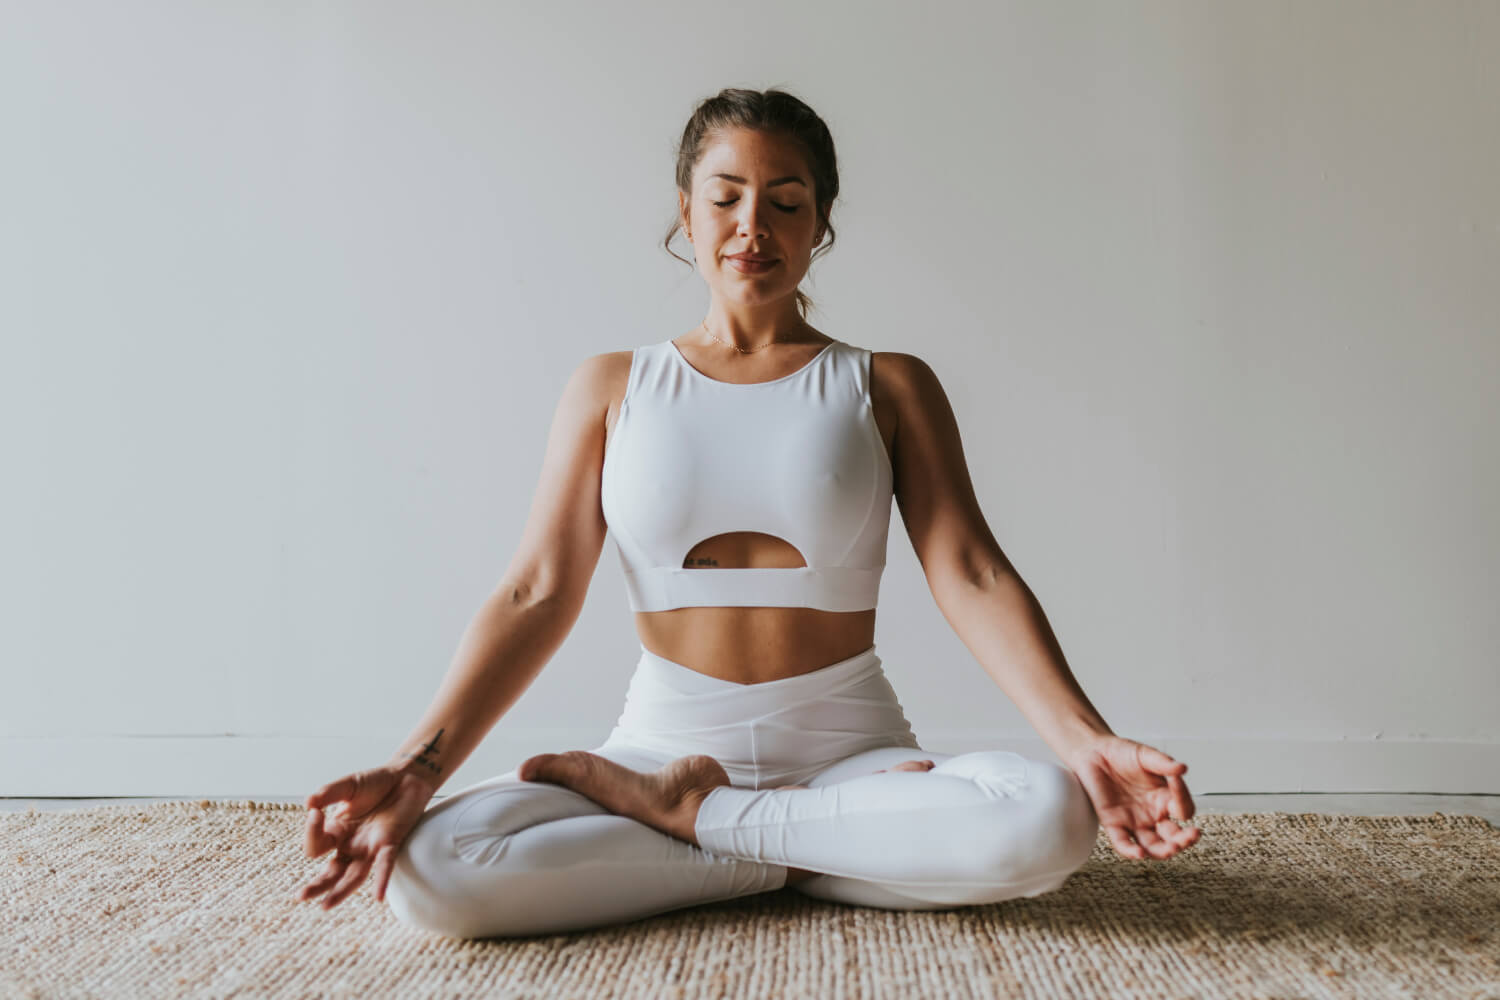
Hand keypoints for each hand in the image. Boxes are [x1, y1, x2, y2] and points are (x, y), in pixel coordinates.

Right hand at [296, 765, 436, 909]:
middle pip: (331, 871)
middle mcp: (351, 845)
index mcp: (336, 832)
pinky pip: (386, 864)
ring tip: (325, 906)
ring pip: (354, 875)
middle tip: (300, 896)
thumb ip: (328, 793)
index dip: (312, 831)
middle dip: (317, 885)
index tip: (315, 813)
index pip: (317, 844)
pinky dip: (382, 879)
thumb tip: (308, 803)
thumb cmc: (375, 783)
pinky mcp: (391, 843)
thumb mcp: (348, 785)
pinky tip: (379, 897)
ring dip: (341, 891)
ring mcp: (370, 847)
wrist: (406, 776)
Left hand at [1064, 735, 1200, 860]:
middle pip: (1174, 836)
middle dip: (1184, 839)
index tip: (1176, 782)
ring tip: (1170, 849)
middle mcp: (1153, 814)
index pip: (1183, 809)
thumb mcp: (1145, 755)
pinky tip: (1139, 853)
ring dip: (1163, 851)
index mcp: (1165, 798)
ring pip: (1153, 846)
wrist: (1093, 752)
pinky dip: (1131, 851)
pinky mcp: (1113, 824)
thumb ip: (1163, 763)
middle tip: (1191, 835)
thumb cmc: (1122, 753)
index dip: (1183, 800)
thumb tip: (1182, 768)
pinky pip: (1123, 843)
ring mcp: (1134, 821)